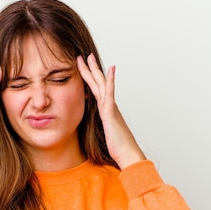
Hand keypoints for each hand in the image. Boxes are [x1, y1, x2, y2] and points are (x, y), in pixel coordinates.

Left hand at [76, 54, 144, 168]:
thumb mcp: (105, 133)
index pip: (95, 90)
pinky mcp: (111, 113)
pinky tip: (110, 70)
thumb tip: (97, 125)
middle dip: (90, 69)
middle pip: (98, 83)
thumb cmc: (118, 147)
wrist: (127, 154)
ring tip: (90, 57)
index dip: (89, 78)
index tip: (82, 67)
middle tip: (84, 55)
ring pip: (102, 84)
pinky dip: (110, 81)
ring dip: (95, 70)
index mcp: (106, 109)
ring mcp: (110, 108)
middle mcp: (109, 105)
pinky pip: (110, 94)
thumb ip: (102, 125)